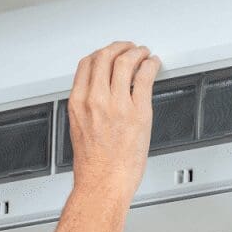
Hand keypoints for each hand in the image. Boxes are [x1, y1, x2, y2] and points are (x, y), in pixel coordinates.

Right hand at [66, 42, 160, 200]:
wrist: (102, 184)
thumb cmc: (93, 166)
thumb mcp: (79, 129)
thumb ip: (87, 108)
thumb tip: (100, 95)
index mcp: (78, 103)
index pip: (86, 64)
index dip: (101, 54)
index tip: (110, 54)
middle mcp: (95, 100)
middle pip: (105, 56)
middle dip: (120, 47)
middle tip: (130, 48)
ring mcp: (117, 104)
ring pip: (125, 61)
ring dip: (137, 52)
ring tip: (144, 54)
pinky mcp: (138, 111)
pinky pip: (145, 76)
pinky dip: (151, 65)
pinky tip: (154, 65)